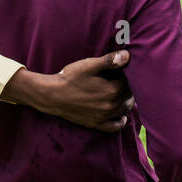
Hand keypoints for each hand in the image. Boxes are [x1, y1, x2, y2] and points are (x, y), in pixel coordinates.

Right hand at [4, 50, 132, 132]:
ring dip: (126, 101)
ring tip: (120, 93)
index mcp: (112, 90)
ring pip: (126, 109)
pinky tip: (119, 113)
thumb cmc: (70, 78)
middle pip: (129, 96)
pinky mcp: (97, 124)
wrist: (52, 95)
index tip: (119, 70)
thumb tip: (127, 55)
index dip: (126, 74)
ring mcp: (104, 117)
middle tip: (119, 80)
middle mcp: (111, 105)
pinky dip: (121, 120)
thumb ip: (109, 61)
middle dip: (128, 87)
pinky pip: (116, 126)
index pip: (129, 81)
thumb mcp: (89, 65)